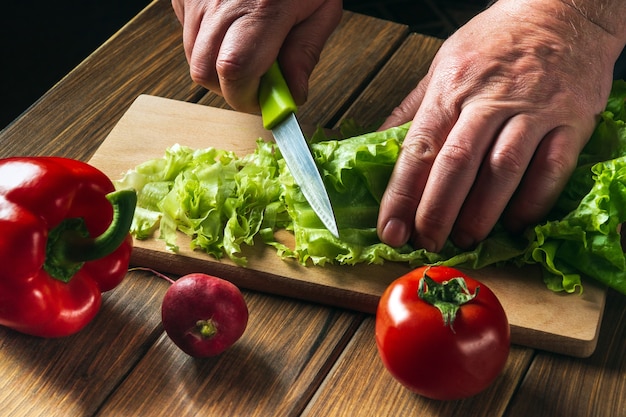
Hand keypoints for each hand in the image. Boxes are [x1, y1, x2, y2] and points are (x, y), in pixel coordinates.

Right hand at [171, 0, 341, 111]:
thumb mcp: (321, 8)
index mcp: (262, 9)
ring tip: (246, 53)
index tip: (263, 103)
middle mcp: (222, 3)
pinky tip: (230, 32)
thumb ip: (305, 54)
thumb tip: (292, 97)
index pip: (235, 71)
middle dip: (229, 90)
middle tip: (256, 84)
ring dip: (218, 70)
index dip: (245, 98)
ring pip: (193, 58)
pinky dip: (208, 46)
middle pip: (205, 72)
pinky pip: (187, 35)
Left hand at [376, 0, 624, 251]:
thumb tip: (376, 144)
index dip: (402, 195)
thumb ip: (412, 108)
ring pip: (503, 171)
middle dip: (437, 212)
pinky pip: (551, 168)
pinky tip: (516, 223)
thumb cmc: (496, 41)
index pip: (418, 148)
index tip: (391, 229)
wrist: (562, 9)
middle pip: (457, 165)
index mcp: (451, 87)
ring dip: (482, 213)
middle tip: (427, 242)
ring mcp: (533, 109)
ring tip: (465, 238)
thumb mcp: (442, 64)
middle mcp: (489, 99)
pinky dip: (533, 201)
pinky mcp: (571, 120)